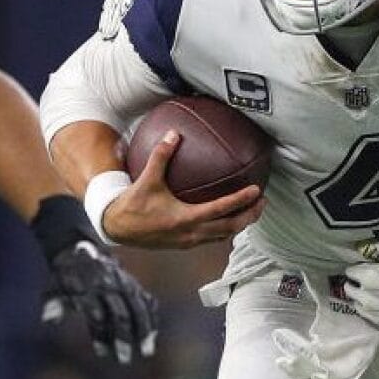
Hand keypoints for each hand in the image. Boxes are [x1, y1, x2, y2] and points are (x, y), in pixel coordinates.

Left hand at [43, 240, 158, 362]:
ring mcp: (124, 284)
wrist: (80, 252)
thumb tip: (49, 319)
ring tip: (147, 351)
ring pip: (139, 308)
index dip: (100, 335)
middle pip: (120, 314)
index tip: (102, 353)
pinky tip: (153, 336)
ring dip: (144, 330)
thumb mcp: (53, 288)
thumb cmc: (64, 278)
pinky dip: (151, 317)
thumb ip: (53, 304)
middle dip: (124, 338)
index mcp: (89, 289)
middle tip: (124, 360)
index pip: (97, 314)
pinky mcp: (133, 284)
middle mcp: (109, 286)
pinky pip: (147, 301)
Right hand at [105, 130, 265, 248]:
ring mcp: (189, 242)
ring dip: (239, 225)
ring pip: (222, 236)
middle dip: (249, 216)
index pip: (222, 209)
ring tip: (252, 211)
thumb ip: (161, 155)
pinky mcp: (184, 244)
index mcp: (186, 218)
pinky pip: (211, 238)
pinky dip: (224, 229)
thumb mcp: (147, 178)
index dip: (242, 200)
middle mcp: (191, 233)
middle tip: (262, 202)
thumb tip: (174, 133)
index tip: (257, 190)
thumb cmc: (132, 204)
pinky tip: (227, 218)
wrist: (116, 229)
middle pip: (230, 228)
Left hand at [343, 240, 378, 336]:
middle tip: (368, 281)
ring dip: (362, 299)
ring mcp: (373, 315)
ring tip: (375, 295)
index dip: (358, 268)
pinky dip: (372, 312)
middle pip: (350, 289)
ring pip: (358, 305)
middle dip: (356, 284)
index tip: (366, 267)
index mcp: (369, 276)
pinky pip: (370, 318)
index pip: (351, 271)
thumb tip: (365, 247)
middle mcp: (366, 297)